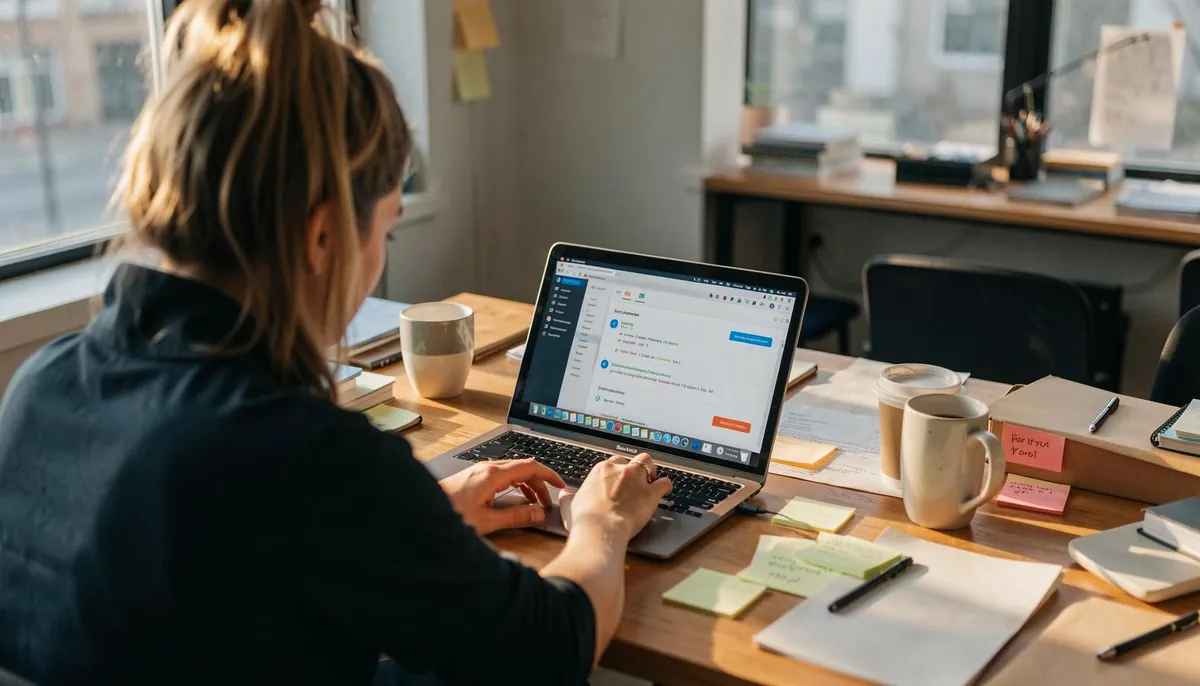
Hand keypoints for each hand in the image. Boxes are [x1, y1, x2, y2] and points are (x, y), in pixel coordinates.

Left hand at [440, 459, 565, 534]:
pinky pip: (502, 476)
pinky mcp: (474, 478)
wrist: (422, 511)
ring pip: (512, 472)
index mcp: (493, 475)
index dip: (549, 475)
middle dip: (539, 485)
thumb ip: (516, 517)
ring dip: (527, 486)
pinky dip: (514, 486)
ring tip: (533, 505)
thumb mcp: (488, 521)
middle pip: (523, 469)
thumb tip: (538, 514)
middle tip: (546, 504)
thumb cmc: (450, 515)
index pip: (530, 467)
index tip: (560, 485)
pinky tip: (513, 500)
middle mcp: (487, 468)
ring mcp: (480, 471)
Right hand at [564, 454, 671, 541]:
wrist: (600, 529)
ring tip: (651, 481)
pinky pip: (664, 483)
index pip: (613, 463)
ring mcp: (637, 480)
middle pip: (632, 459)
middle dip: (636, 467)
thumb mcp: (570, 505)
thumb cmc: (585, 519)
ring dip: (651, 471)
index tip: (618, 481)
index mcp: (601, 470)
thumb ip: (568, 497)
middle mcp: (620, 470)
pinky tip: (665, 491)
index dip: (617, 472)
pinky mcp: (650, 493)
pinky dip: (666, 486)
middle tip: (636, 480)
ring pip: (648, 463)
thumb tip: (563, 494)